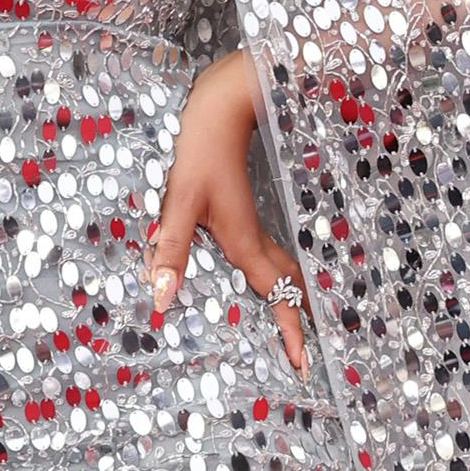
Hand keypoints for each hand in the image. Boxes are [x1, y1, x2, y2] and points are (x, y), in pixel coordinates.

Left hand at [146, 48, 308, 371]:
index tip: (304, 364)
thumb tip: (161, 300)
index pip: (277, 298)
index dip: (292, 332)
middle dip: (300, 322)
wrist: (223, 106)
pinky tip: (273, 277)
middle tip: (308, 354)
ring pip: (284, 270)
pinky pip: (272, 255)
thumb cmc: (199, 152)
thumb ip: (171, 251)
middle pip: (288, 288)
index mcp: (244, 244)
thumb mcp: (179, 203)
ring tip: (303, 323)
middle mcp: (256, 238)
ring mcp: (255, 224)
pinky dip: (281, 277)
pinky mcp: (247, 213)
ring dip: (294, 298)